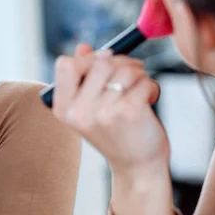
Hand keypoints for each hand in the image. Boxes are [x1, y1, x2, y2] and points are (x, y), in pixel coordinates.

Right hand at [52, 44, 169, 178]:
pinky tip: (149, 98)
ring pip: (125, 70)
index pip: (65, 65)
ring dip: (139, 74)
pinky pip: (143, 81)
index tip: (105, 61)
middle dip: (122, 62)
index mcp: (64, 109)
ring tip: (140, 88)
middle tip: (133, 71)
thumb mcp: (91, 107)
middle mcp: (78, 112)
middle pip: (100, 63)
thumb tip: (83, 47)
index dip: (88, 58)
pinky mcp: (128, 112)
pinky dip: (151, 86)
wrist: (136, 167)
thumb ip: (84, 76)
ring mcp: (103, 112)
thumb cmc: (115, 132)